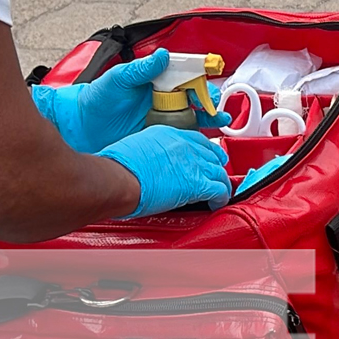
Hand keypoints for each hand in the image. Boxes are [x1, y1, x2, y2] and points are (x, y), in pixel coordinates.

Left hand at [31, 49, 231, 153]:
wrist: (83, 128)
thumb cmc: (97, 99)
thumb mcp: (117, 80)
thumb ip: (140, 69)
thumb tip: (163, 55)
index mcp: (156, 80)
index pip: (184, 74)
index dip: (198, 76)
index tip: (206, 78)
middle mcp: (165, 98)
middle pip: (195, 95)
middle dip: (208, 98)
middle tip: (212, 103)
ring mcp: (166, 116)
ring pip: (196, 114)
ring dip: (211, 116)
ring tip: (220, 118)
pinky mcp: (164, 134)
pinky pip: (186, 134)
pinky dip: (199, 134)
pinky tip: (206, 135)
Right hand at [97, 126, 232, 217]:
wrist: (118, 178)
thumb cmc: (117, 167)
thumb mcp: (135, 147)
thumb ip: (150, 152)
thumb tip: (150, 162)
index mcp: (169, 135)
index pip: (198, 140)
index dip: (206, 152)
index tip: (207, 158)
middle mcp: (185, 147)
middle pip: (212, 156)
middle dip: (216, 167)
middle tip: (216, 176)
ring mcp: (194, 164)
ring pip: (220, 173)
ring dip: (221, 184)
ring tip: (218, 193)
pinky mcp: (197, 184)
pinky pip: (220, 190)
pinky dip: (221, 198)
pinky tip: (217, 203)